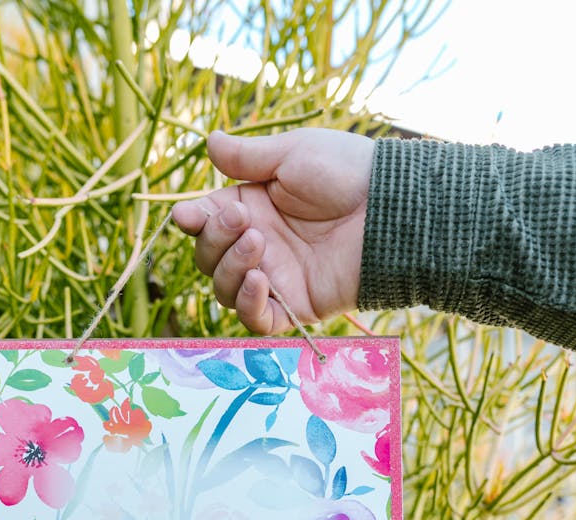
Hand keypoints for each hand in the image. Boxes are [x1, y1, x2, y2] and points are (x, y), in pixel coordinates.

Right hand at [172, 128, 373, 332]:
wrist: (389, 208)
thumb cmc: (346, 172)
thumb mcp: (292, 153)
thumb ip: (247, 157)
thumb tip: (209, 142)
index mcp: (252, 207)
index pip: (205, 222)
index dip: (191, 221)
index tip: (186, 215)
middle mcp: (259, 246)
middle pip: (208, 259)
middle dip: (215, 240)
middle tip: (244, 220)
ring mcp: (275, 279)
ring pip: (224, 290)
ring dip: (230, 268)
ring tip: (258, 244)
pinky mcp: (294, 308)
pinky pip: (256, 321)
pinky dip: (248, 304)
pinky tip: (260, 280)